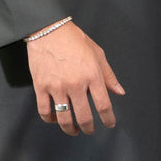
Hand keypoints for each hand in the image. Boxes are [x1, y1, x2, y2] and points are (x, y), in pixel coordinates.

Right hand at [25, 20, 125, 134]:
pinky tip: (55, 119)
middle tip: (90, 130)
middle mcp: (75, 84)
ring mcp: (57, 87)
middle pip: (84, 117)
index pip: (104, 105)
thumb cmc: (73, 39)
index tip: (109, 123)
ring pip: (64, 118)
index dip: (108, 119)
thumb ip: (108, 75)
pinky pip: (44, 110)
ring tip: (73, 130)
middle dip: (89, 128)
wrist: (48, 30)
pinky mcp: (41, 87)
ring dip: (70, 128)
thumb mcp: (97, 54)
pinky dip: (50, 119)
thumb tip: (119, 92)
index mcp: (92, 75)